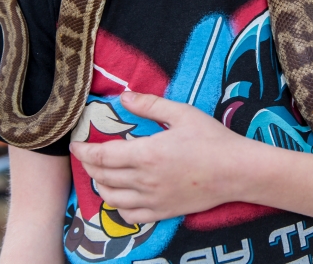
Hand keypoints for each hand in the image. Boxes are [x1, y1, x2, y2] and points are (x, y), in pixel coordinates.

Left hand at [70, 91, 254, 224]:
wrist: (237, 171)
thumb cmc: (212, 139)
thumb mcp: (183, 113)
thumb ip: (150, 105)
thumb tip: (123, 97)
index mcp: (147, 154)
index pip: (103, 156)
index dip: (84, 151)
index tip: (76, 144)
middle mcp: (145, 180)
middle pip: (103, 177)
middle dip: (89, 166)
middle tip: (87, 155)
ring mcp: (153, 199)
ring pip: (112, 198)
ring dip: (101, 186)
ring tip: (102, 174)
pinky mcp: (163, 212)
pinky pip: (130, 215)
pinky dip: (118, 206)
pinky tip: (121, 196)